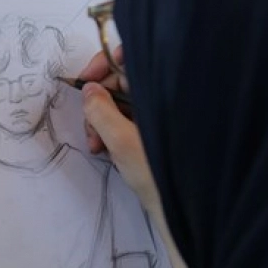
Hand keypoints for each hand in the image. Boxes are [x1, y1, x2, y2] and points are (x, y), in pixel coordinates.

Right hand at [79, 48, 161, 214]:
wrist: (183, 209)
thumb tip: (88, 88)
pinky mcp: (155, 131)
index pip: (131, 58)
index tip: (84, 81)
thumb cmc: (157, 173)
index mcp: (162, 91)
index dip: (104, 63)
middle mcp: (163, 97)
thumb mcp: (120, 141)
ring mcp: (159, 115)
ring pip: (120, 104)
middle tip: (89, 129)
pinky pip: (127, 120)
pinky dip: (112, 131)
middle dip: (97, 102)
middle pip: (120, 82)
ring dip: (101, 121)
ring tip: (96, 146)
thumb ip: (99, 111)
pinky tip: (105, 150)